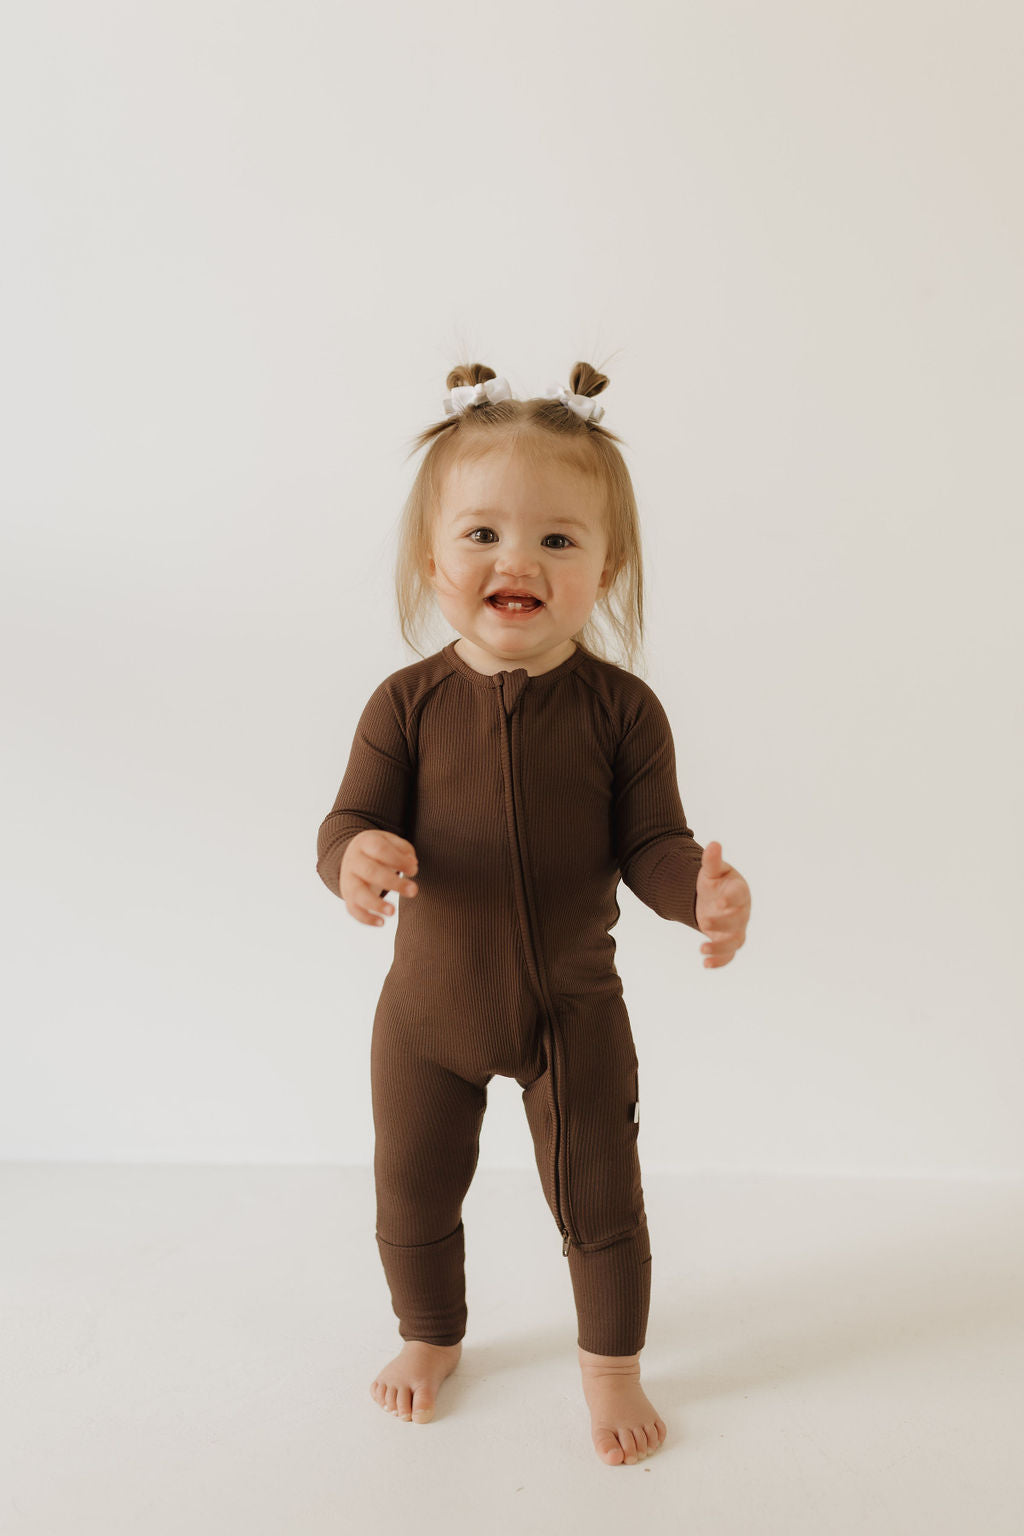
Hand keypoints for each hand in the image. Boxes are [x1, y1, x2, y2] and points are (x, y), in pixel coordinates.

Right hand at [340, 831, 418, 926]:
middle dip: (393, 883)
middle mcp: (354, 861)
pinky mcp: (347, 896)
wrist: (353, 856)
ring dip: (376, 904)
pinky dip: (366, 918)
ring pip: (358, 893)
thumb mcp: (390, 842)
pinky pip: (353, 910)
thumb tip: (412, 863)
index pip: (381, 850)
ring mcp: (348, 880)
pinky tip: (382, 923)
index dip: (399, 860)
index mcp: (365, 843)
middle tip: (414, 890)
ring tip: (393, 912)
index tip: (414, 870)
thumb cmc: (379, 850)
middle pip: (371, 872)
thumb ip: (404, 850)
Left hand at [695, 842, 750, 968]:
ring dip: (720, 946)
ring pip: (735, 940)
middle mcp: (742, 911)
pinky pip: (729, 954)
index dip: (731, 898)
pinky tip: (705, 964)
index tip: (721, 901)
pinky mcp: (729, 942)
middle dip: (722, 922)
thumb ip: (712, 861)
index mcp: (739, 891)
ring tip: (702, 949)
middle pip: (737, 919)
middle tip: (703, 920)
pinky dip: (720, 961)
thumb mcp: (711, 871)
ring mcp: (737, 928)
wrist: (714, 900)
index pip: (739, 895)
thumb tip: (713, 844)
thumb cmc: (716, 883)